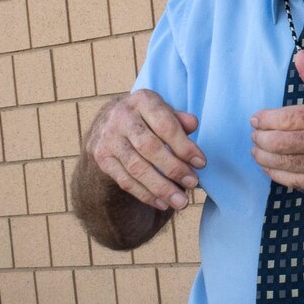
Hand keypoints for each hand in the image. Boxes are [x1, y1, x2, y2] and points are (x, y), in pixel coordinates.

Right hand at [87, 89, 205, 211]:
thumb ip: (179, 119)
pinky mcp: (102, 158)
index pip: (165, 125)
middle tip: (193, 183)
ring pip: (136, 168)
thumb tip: (193, 125)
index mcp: (142, 100)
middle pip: (150, 148)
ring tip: (181, 202)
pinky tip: (162, 203)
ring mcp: (108, 138)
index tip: (201, 163)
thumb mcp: (163, 111)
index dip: (184, 146)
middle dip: (174, 168)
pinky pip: (125, 181)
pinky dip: (145, 194)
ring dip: (161, 188)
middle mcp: (121, 117)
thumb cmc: (147, 117)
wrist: (109, 120)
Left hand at [250, 51, 303, 198]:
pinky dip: (277, 175)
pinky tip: (270, 167)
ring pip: (284, 164)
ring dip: (263, 157)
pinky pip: (295, 182)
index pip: (289, 118)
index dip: (265, 119)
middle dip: (259, 138)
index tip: (255, 118)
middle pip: (280, 142)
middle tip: (254, 134)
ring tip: (257, 150)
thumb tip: (298, 56)